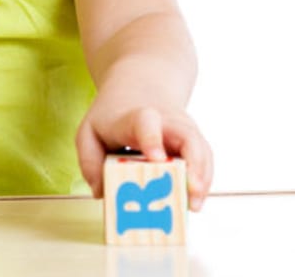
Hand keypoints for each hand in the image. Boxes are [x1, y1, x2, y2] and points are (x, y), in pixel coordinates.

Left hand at [76, 102, 213, 210]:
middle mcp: (166, 122)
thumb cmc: (113, 116)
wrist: (139, 89)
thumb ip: (89, 160)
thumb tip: (101, 191)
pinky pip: (205, 161)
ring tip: (195, 205)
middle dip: (192, 162)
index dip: (152, 139)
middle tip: (191, 189)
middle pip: (187, 135)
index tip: (156, 158)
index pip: (146, 122)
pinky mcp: (194, 143)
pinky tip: (195, 201)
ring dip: (202, 177)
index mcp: (136, 118)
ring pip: (201, 149)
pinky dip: (203, 182)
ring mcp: (183, 131)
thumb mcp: (90, 131)